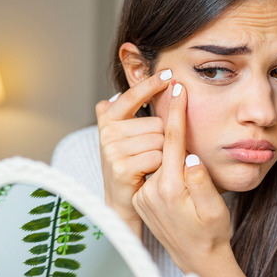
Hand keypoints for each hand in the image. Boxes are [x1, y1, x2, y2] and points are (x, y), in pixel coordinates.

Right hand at [95, 70, 171, 235]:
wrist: (122, 202)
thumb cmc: (131, 164)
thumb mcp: (127, 135)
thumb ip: (129, 110)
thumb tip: (133, 87)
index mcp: (108, 118)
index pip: (132, 95)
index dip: (150, 84)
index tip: (169, 74)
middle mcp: (107, 131)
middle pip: (156, 123)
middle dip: (162, 138)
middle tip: (150, 154)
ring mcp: (112, 149)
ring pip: (159, 140)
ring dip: (162, 154)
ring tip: (150, 165)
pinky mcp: (120, 167)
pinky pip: (157, 156)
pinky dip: (160, 166)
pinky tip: (149, 173)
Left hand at [132, 82, 232, 273]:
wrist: (198, 259)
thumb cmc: (213, 234)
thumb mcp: (215, 209)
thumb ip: (201, 182)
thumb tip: (190, 156)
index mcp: (171, 189)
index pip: (171, 140)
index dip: (175, 112)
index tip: (177, 88)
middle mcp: (152, 191)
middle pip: (159, 145)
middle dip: (167, 122)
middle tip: (172, 94)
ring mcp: (144, 196)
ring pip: (155, 157)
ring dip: (164, 143)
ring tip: (174, 130)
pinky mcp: (141, 199)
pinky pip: (153, 171)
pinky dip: (160, 160)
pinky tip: (170, 159)